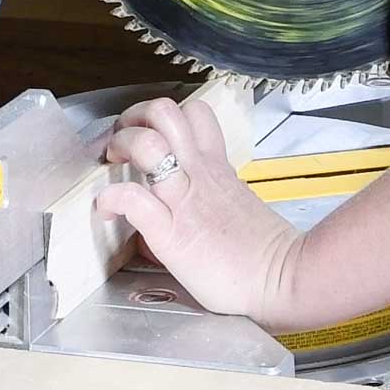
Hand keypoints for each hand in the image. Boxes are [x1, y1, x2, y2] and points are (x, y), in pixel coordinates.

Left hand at [96, 97, 301, 323]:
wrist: (281, 278)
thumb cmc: (260, 252)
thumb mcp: (236, 206)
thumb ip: (210, 194)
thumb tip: (185, 200)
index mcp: (215, 167)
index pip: (193, 113)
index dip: (161, 116)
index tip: (144, 133)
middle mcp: (199, 174)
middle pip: (165, 112)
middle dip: (134, 118)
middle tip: (123, 142)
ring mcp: (184, 201)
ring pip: (148, 143)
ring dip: (122, 146)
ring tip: (113, 165)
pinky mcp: (171, 234)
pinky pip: (134, 200)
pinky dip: (111, 199)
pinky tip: (107, 211)